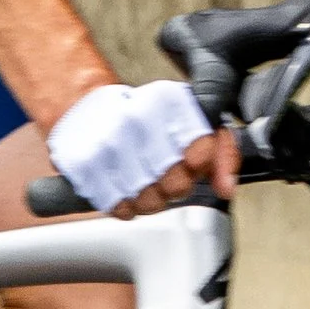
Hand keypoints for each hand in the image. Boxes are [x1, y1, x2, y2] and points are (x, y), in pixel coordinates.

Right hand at [46, 79, 233, 216]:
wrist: (85, 107)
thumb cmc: (142, 117)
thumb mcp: (190, 120)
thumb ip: (220, 151)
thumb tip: (225, 186)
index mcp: (166, 102)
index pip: (202, 152)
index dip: (201, 165)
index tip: (192, 161)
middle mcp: (134, 120)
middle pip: (176, 184)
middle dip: (176, 185)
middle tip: (166, 173)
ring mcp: (105, 145)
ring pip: (148, 200)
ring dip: (151, 198)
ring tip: (144, 180)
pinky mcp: (84, 167)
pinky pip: (118, 206)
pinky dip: (126, 205)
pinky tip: (124, 187)